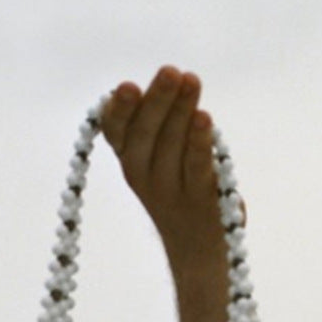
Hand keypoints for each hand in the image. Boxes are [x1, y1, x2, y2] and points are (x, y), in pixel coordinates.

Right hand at [101, 65, 228, 273]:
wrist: (196, 250)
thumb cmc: (178, 191)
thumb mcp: (158, 160)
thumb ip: (158, 126)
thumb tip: (167, 82)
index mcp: (130, 160)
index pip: (116, 132)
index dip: (119, 110)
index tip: (126, 86)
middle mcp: (143, 176)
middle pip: (146, 134)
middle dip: (158, 100)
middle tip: (171, 71)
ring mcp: (170, 190)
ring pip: (172, 145)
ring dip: (182, 111)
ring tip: (191, 80)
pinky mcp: (200, 199)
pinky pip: (197, 167)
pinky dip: (200, 141)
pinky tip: (205, 117)